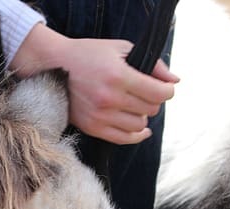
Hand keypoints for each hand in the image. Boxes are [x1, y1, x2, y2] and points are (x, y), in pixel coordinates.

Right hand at [11, 23, 177, 144]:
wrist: (54, 66)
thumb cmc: (89, 54)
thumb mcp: (121, 48)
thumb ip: (152, 64)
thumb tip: (175, 81)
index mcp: (119, 76)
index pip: (159, 93)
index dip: (167, 91)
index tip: (165, 87)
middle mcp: (110, 98)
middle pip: (151, 109)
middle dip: (153, 100)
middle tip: (145, 91)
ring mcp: (100, 116)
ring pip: (140, 125)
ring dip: (142, 115)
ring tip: (134, 104)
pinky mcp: (93, 127)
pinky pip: (124, 139)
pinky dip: (137, 135)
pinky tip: (140, 128)